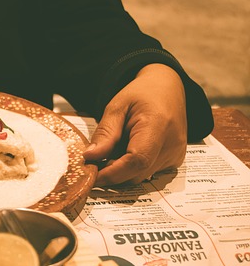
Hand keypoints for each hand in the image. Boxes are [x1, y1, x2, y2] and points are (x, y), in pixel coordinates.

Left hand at [83, 63, 186, 185]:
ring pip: (140, 176)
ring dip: (120, 170)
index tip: (91, 176)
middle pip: (136, 172)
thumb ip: (105, 133)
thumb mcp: (117, 107)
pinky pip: (147, 172)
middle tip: (94, 163)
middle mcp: (173, 144)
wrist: (167, 89)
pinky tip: (126, 152)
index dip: (112, 173)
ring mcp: (176, 154)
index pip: (137, 159)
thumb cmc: (142, 94)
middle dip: (111, 173)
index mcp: (159, 125)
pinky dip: (131, 168)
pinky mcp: (174, 160)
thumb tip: (90, 157)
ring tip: (112, 150)